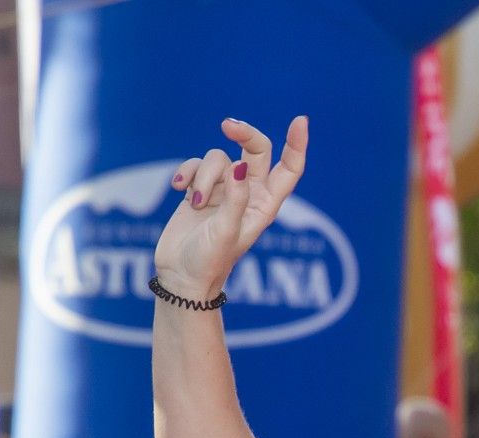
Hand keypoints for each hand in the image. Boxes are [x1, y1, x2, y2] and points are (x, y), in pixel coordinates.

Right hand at [154, 116, 309, 299]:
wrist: (181, 275)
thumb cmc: (209, 260)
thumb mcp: (226, 231)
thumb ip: (235, 198)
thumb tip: (239, 165)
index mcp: (266, 205)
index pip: (290, 169)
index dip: (296, 144)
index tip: (300, 120)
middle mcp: (249, 194)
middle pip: (255, 150)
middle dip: (243, 134)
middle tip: (227, 124)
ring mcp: (224, 190)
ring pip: (218, 157)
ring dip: (204, 173)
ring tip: (196, 202)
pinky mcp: (200, 189)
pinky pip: (196, 164)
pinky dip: (186, 172)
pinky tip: (179, 190)